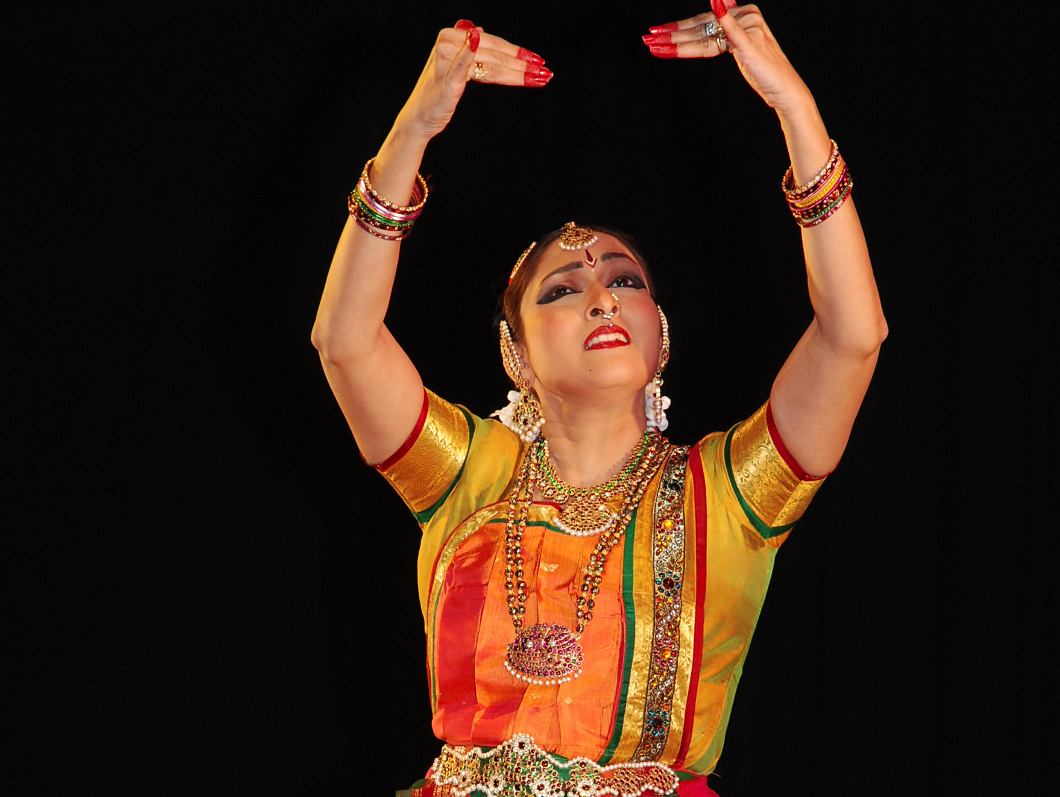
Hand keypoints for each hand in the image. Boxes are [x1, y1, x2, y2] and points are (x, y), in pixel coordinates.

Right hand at [395, 20, 551, 141]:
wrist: (419, 118)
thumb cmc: (439, 94)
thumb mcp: (456, 69)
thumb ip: (468, 51)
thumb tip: (476, 31)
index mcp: (453, 37)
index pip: (494, 44)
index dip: (517, 52)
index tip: (538, 62)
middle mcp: (449, 43)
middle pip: (495, 54)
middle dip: (523, 64)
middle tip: (545, 72)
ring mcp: (446, 59)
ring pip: (491, 64)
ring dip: (518, 72)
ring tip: (538, 78)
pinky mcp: (446, 78)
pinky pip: (464, 66)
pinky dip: (471, 53)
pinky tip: (477, 40)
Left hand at [643, 3, 810, 113]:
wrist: (785, 89)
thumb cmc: (764, 72)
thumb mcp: (742, 48)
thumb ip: (728, 31)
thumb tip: (721, 2)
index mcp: (743, 15)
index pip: (703, 23)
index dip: (678, 28)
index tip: (655, 34)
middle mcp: (746, 17)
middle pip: (701, 28)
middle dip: (671, 35)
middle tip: (647, 39)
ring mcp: (749, 29)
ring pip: (706, 37)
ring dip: (678, 42)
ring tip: (656, 46)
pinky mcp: (751, 44)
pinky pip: (733, 31)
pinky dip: (725, 19)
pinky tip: (716, 5)